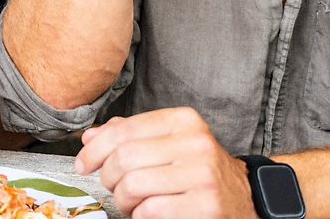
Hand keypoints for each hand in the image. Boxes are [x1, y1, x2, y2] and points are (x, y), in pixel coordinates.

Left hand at [75, 108, 254, 218]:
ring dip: (123, 201)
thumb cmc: (199, 170)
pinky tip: (149, 212)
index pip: (124, 130)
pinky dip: (141, 215)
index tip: (84, 163)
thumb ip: (131, 136)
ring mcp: (201, 175)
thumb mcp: (171, 142)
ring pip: (133, 186)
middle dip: (108, 178)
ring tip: (131, 202)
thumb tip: (90, 137)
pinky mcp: (205, 205)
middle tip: (112, 186)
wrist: (245, 198)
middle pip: (124, 159)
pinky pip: (151, 211)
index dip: (95, 149)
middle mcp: (194, 143)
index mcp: (184, 120)